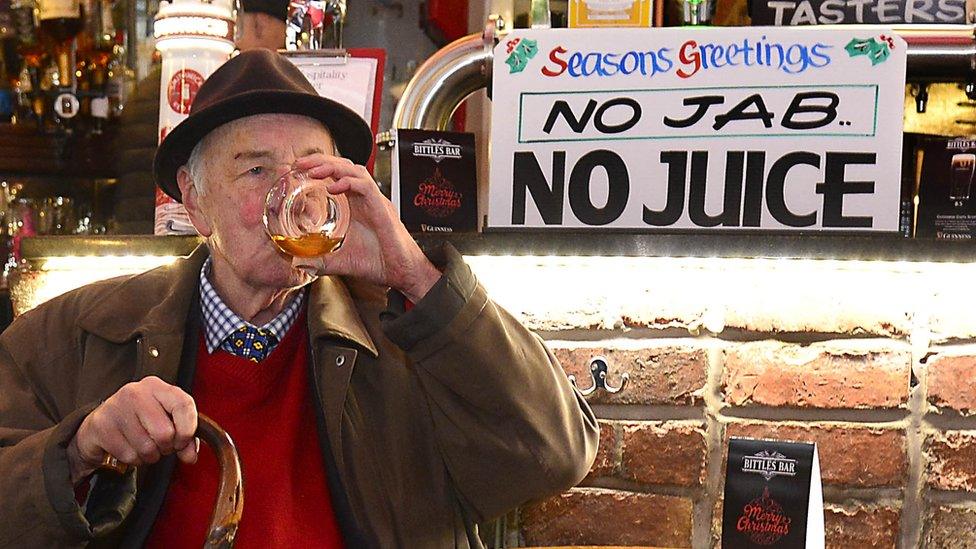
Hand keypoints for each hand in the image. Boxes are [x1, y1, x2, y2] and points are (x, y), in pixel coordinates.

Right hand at [67, 376, 198, 484]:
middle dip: (167, 447)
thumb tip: (190, 455)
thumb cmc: (140, 421)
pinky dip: (134, 459)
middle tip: (161, 444)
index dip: (188, 430)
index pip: (183, 405)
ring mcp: (116, 407)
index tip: (183, 441)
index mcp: (156, 386)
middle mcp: (136, 392)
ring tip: (144, 445)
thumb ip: (186, 437)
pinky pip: (129, 455)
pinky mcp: (101, 425)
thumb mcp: (167, 421)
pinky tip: (130, 448)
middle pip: (165, 433)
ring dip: (150, 455)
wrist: (103, 425)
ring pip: (147, 447)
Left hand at [291, 154, 440, 301]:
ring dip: (332, 166)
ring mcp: (375, 201)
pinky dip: (349, 182)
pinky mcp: (382, 208)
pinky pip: (366, 186)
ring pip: (354, 170)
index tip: (298, 170)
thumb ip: (321, 260)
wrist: (403, 272)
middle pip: (344, 166)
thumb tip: (300, 263)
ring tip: (313, 171)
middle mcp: (366, 199)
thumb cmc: (381, 263)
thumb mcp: (342, 261)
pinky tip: (333, 188)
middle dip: (320, 161)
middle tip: (300, 164)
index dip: (318, 169)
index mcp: (356, 206)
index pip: (336, 176)